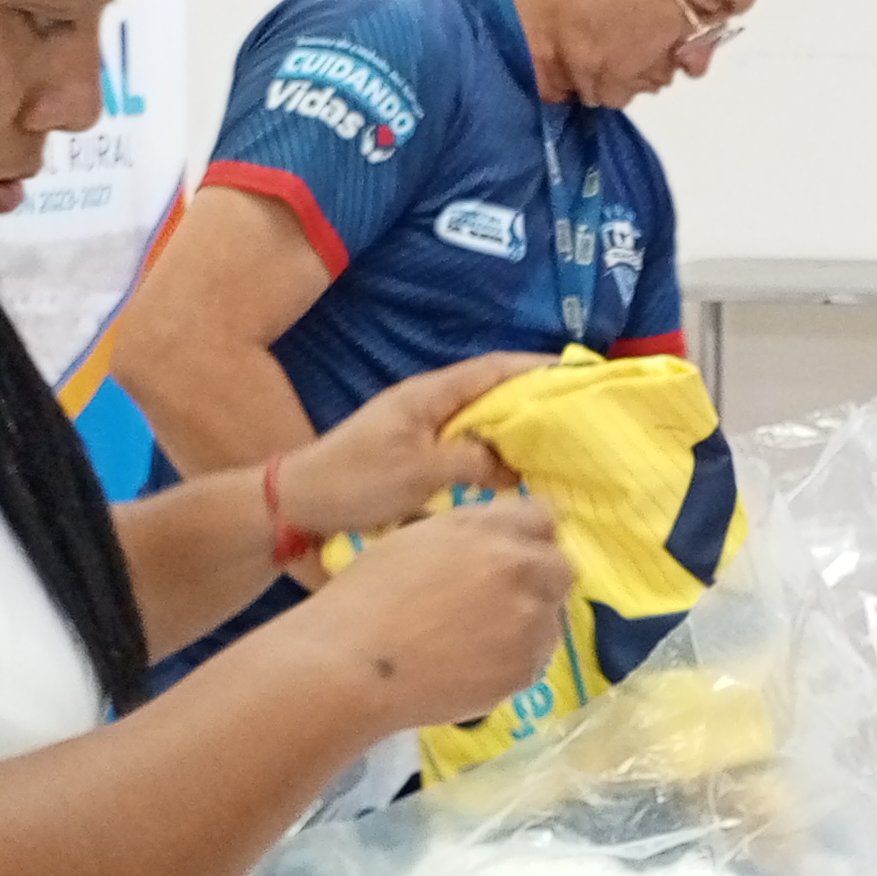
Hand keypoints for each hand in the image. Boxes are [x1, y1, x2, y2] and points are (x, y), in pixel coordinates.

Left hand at [277, 353, 551, 536]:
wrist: (295, 507)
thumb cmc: (353, 482)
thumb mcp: (419, 472)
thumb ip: (472, 461)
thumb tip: (514, 464)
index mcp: (429, 395)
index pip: (494, 369)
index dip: (536, 368)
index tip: (578, 373)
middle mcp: (428, 407)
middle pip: (493, 395)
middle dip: (535, 403)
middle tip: (581, 420)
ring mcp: (421, 434)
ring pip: (482, 427)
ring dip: (516, 436)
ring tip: (559, 452)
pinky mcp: (415, 462)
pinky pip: (466, 454)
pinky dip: (493, 461)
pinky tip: (514, 483)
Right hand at [292, 497, 572, 724]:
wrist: (353, 665)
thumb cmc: (365, 598)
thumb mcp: (416, 539)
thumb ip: (469, 534)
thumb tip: (494, 540)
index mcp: (487, 528)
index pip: (544, 516)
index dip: (530, 536)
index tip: (517, 552)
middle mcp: (518, 568)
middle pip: (561, 568)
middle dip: (540, 579)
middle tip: (503, 600)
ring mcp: (528, 622)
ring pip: (552, 617)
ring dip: (530, 622)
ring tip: (481, 639)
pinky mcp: (525, 669)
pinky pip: (536, 659)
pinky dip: (515, 660)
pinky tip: (475, 665)